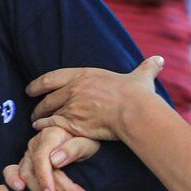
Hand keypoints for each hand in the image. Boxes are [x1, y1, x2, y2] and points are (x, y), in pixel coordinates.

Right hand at [4, 127, 99, 190]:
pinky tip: (19, 189)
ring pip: (25, 175)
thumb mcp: (88, 142)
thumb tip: (54, 161)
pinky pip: (13, 170)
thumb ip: (74, 149)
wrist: (83, 140)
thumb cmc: (87, 141)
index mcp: (50, 134)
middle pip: (33, 170)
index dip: (45, 179)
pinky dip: (12, 180)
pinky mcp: (27, 162)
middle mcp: (36, 143)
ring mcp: (29, 153)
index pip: (41, 158)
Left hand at [29, 57, 162, 140]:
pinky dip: (44, 127)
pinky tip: (39, 131)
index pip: (54, 77)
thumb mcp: (142, 76)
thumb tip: (159, 60)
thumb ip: (147, 68)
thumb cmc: (137, 94)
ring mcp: (72, 106)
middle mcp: (74, 89)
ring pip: (48, 111)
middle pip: (48, 97)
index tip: (32, 88)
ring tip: (35, 121)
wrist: (134, 111)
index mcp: (85, 75)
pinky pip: (52, 125)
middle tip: (34, 108)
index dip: (40, 83)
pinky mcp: (73, 123)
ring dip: (40, 117)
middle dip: (39, 103)